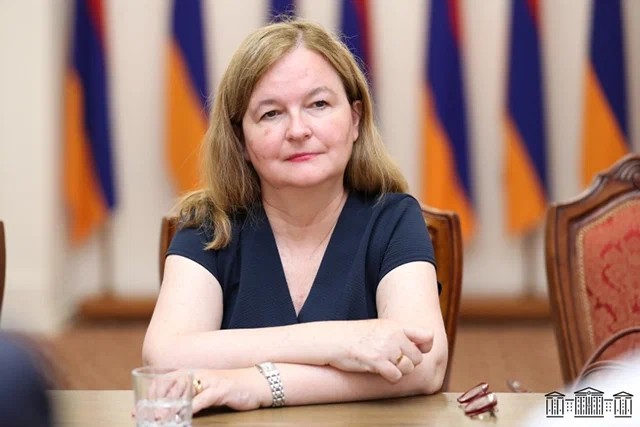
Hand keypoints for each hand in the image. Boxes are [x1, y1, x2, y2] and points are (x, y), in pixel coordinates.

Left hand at [132, 368, 268, 420]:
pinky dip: (192, 408)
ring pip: (185, 394)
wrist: (258, 382)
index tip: (140, 408)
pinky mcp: (222, 389)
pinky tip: (184, 416)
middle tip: (145, 417)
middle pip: (171, 386)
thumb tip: (171, 409)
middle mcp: (199, 374)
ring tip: (160, 420)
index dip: (151, 393)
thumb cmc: (231, 388)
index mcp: (193, 373)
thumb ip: (191, 395)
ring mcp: (210, 381)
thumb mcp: (208, 389)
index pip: (166, 380)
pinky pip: (203, 399)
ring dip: (171, 408)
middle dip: (156, 403)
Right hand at [329, 319, 432, 382]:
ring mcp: (386, 348)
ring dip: (399, 372)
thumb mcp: (378, 328)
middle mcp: (393, 335)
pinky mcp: (377, 361)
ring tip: (386, 368)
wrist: (332, 339)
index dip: (426, 348)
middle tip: (395, 363)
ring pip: (408, 368)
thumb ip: (396, 335)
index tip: (417, 352)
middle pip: (418, 358)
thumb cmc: (353, 336)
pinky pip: (396, 376)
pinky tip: (381, 373)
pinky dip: (391, 378)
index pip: (427, 336)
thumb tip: (415, 348)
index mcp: (395, 326)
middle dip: (409, 364)